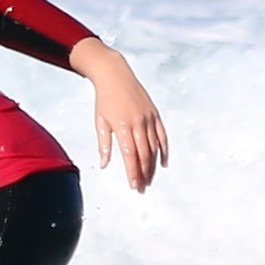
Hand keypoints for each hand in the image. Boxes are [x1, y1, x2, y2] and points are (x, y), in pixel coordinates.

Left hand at [70, 41, 168, 191]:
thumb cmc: (104, 100)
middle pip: (144, 154)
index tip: (134, 186)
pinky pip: (162, 136)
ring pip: (154, 148)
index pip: (130, 155)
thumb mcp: (100, 121)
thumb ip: (104, 144)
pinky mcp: (155, 115)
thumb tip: (104, 165)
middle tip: (141, 188)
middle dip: (143, 173)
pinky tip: (162, 164)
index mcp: (123, 126)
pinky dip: (164, 151)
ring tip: (149, 180)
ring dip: (152, 166)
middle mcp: (139, 123)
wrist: (115, 76)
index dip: (133, 172)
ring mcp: (149, 119)